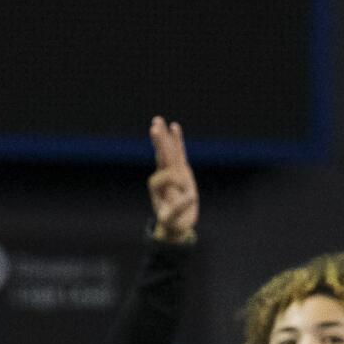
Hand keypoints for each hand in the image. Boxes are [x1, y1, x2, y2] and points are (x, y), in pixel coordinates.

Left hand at [146, 117, 197, 242]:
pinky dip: (177, 140)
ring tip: (157, 121)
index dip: (175, 184)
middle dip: (159, 143)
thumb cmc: (174, 222)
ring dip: (164, 137)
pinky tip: (174, 125)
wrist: (176, 222)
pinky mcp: (180, 169)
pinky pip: (178, 151)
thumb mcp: (173, 220)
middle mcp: (164, 177)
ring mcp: (172, 172)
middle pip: (161, 157)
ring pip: (167, 151)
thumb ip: (178, 210)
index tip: (185, 197)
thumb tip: (189, 196)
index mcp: (160, 188)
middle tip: (154, 127)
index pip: (165, 177)